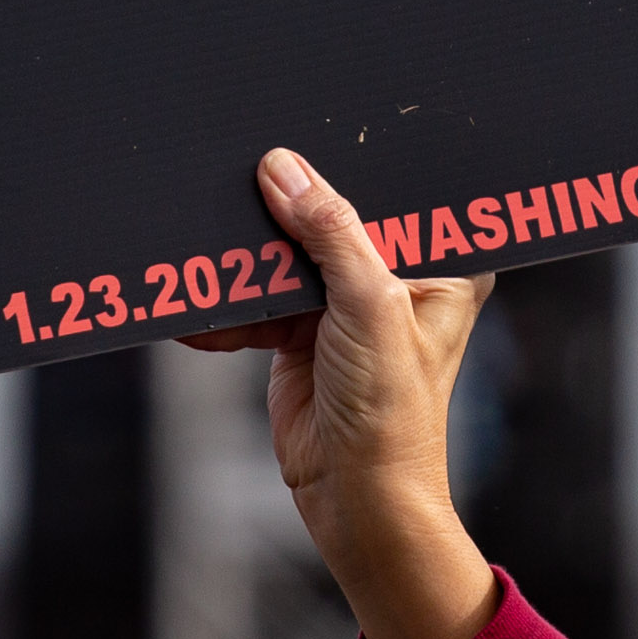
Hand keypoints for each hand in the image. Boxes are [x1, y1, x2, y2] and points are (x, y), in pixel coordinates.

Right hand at [192, 149, 499, 638]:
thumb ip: (329, 232)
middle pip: (330, 220)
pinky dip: (226, 309)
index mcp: (441, 262)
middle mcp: (395, 278)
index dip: (355, 167)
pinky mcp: (300, 335)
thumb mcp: (368, 305)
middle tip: (242, 185)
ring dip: (246, 264)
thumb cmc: (393, 413)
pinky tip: (196, 308)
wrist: (354, 498)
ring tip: (208, 249)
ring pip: (285, 260)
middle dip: (285, 213)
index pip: (395, 192)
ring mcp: (344, 307)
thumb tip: (283, 170)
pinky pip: (255, 304)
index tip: (302, 139)